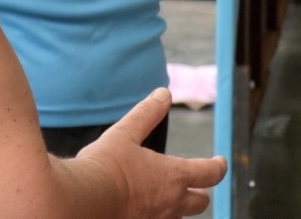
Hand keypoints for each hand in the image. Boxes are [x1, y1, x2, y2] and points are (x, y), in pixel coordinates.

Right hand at [76, 88, 226, 217]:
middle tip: (195, 185)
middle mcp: (171, 203)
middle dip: (200, 192)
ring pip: (178, 217)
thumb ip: (146, 114)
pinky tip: (143, 210)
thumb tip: (163, 94)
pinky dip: (155, 216)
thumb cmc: (104, 167)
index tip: (219, 161)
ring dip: (177, 207)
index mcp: (173, 176)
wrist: (81, 202)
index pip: (210, 173)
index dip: (218, 166)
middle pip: (200, 202)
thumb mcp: (125, 133)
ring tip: (165, 198)